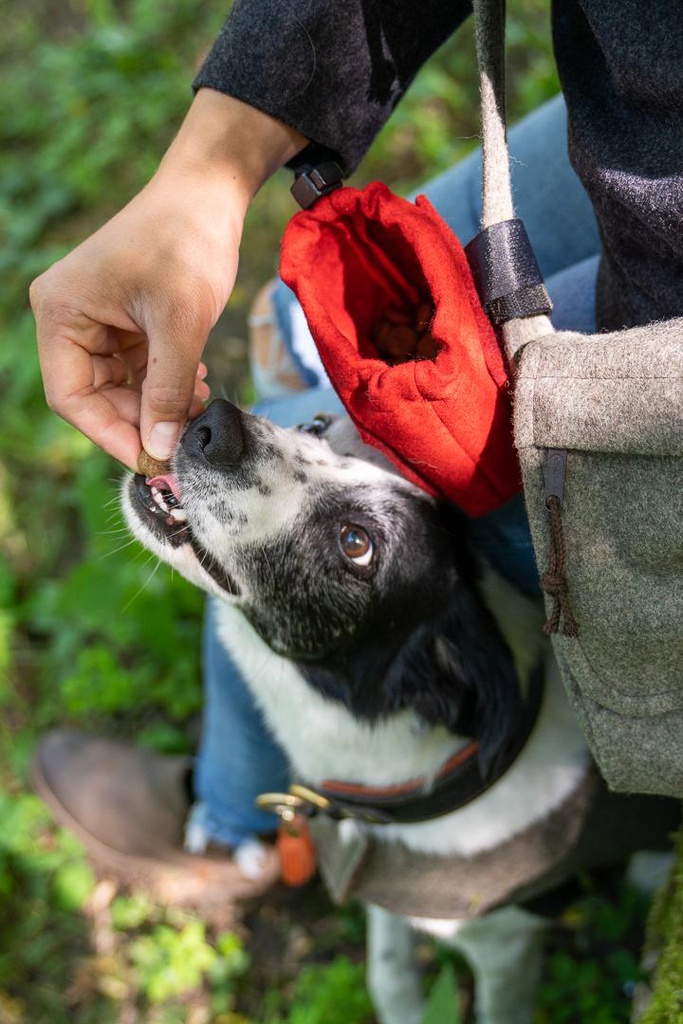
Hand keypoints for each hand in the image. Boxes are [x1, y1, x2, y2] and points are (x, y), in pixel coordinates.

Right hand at [30, 90, 305, 469]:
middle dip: (141, 420)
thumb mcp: (180, 325)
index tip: (153, 459)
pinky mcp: (124, 319)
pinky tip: (195, 383)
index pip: (71, 396)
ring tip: (198, 403)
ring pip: (120, 387)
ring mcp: (96, 319)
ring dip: (158, 404)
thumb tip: (161, 450)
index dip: (111, 434)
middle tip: (184, 439)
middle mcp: (69, 318)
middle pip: (94, 396)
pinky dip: (164, 383)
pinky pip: (136, 368)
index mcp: (61, 313)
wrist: (209, 191)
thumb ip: (168, 391)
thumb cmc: (187, 242)